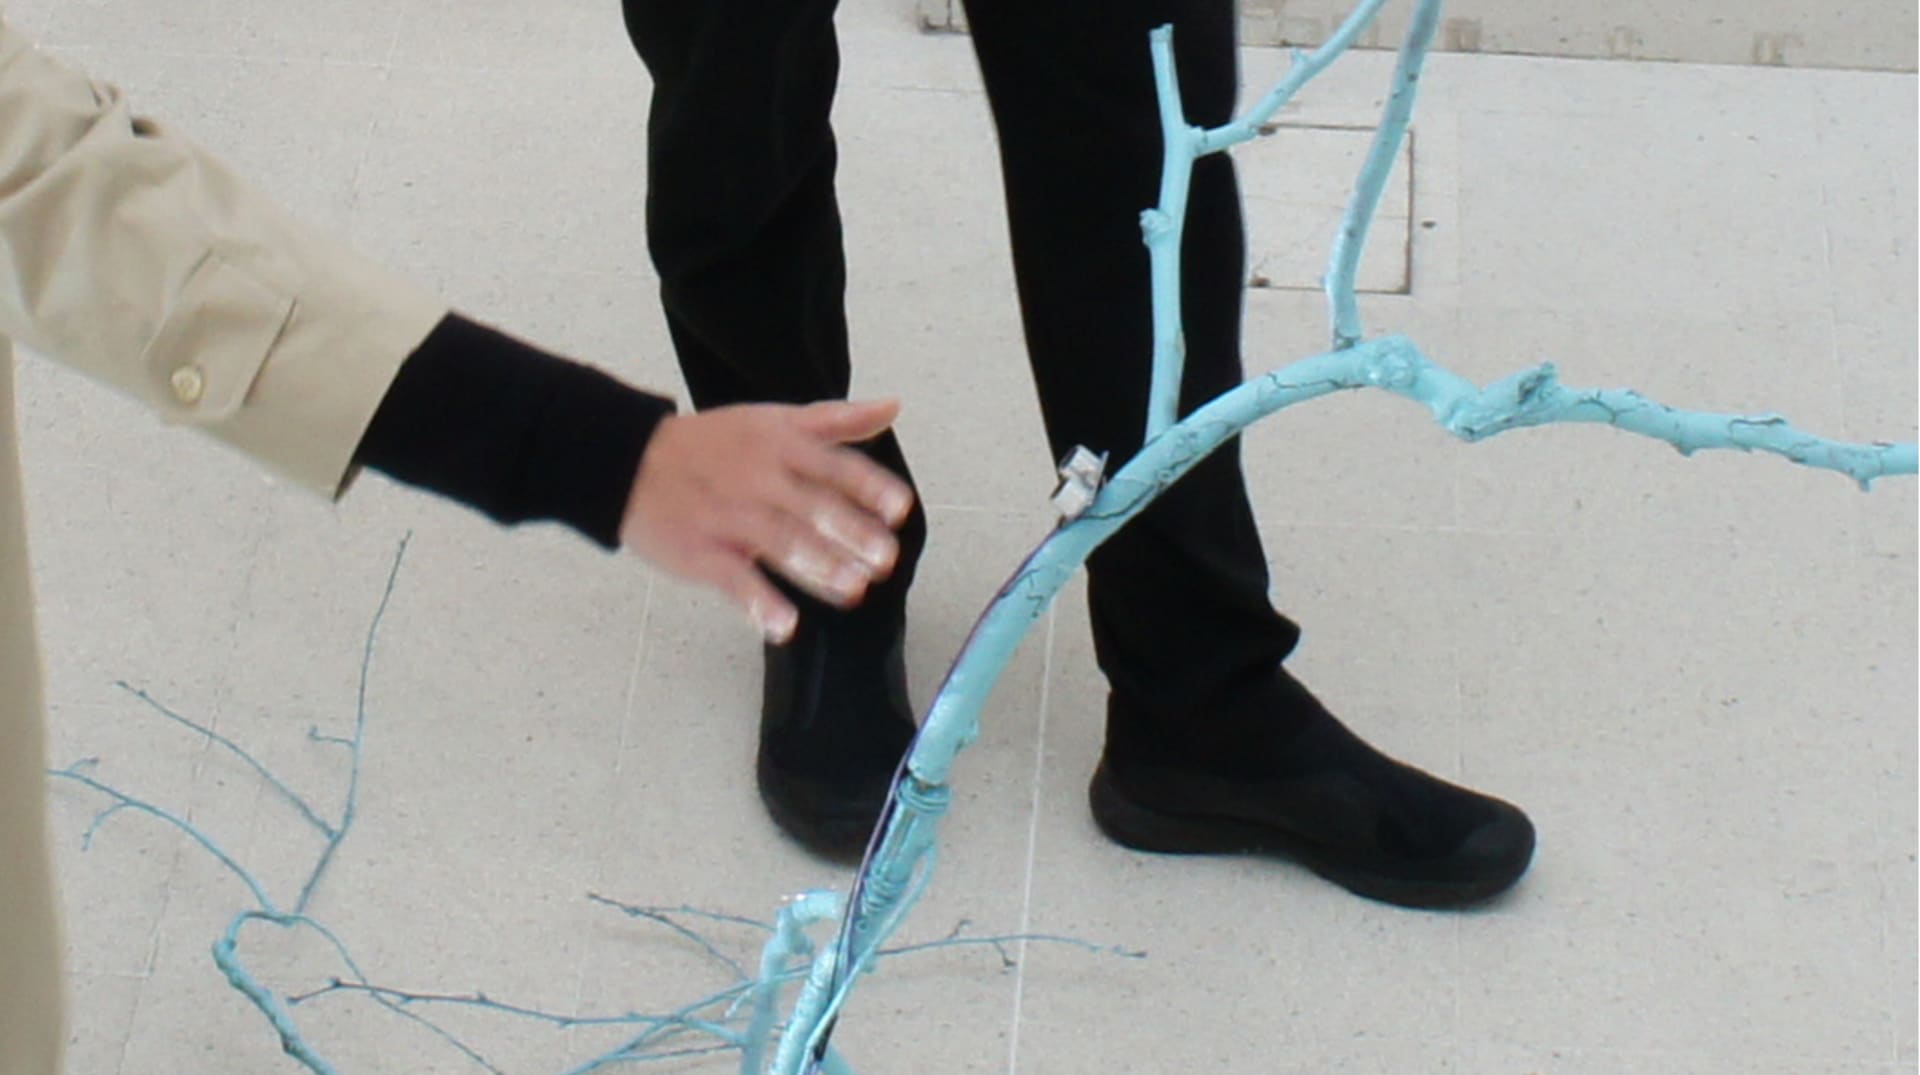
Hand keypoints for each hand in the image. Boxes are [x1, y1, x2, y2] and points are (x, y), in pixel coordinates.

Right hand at [618, 399, 914, 643]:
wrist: (628, 460)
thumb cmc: (710, 444)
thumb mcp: (774, 419)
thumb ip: (835, 420)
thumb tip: (892, 407)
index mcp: (780, 446)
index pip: (833, 465)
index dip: (868, 488)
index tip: (899, 511)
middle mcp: (758, 479)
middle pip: (811, 507)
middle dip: (850, 533)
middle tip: (884, 560)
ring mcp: (729, 517)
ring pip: (778, 542)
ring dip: (818, 567)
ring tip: (852, 590)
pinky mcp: (701, 552)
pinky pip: (733, 578)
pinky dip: (758, 603)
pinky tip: (785, 626)